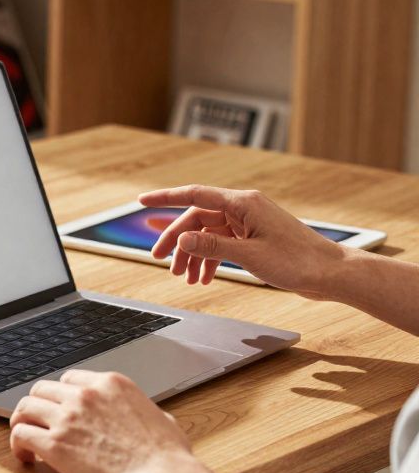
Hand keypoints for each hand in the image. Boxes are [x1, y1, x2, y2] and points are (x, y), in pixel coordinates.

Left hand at [9, 370, 201, 472]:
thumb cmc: (168, 457)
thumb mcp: (164, 419)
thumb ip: (148, 412)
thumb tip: (153, 418)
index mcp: (110, 384)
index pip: (70, 379)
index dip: (62, 396)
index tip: (60, 410)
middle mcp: (85, 395)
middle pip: (42, 389)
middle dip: (38, 406)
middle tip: (37, 424)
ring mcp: (67, 418)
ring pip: (25, 407)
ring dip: (22, 422)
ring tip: (25, 439)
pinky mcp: (54, 444)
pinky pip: (20, 434)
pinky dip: (17, 444)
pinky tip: (26, 457)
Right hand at [138, 184, 346, 297]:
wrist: (330, 274)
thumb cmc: (298, 261)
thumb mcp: (249, 255)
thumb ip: (212, 246)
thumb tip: (182, 240)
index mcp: (243, 203)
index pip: (194, 195)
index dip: (165, 198)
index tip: (141, 200)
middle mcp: (243, 208)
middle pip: (197, 219)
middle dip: (177, 240)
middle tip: (159, 260)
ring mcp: (248, 223)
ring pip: (207, 234)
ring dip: (193, 255)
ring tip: (184, 277)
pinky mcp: (254, 238)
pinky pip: (221, 244)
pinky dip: (209, 260)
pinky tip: (203, 277)